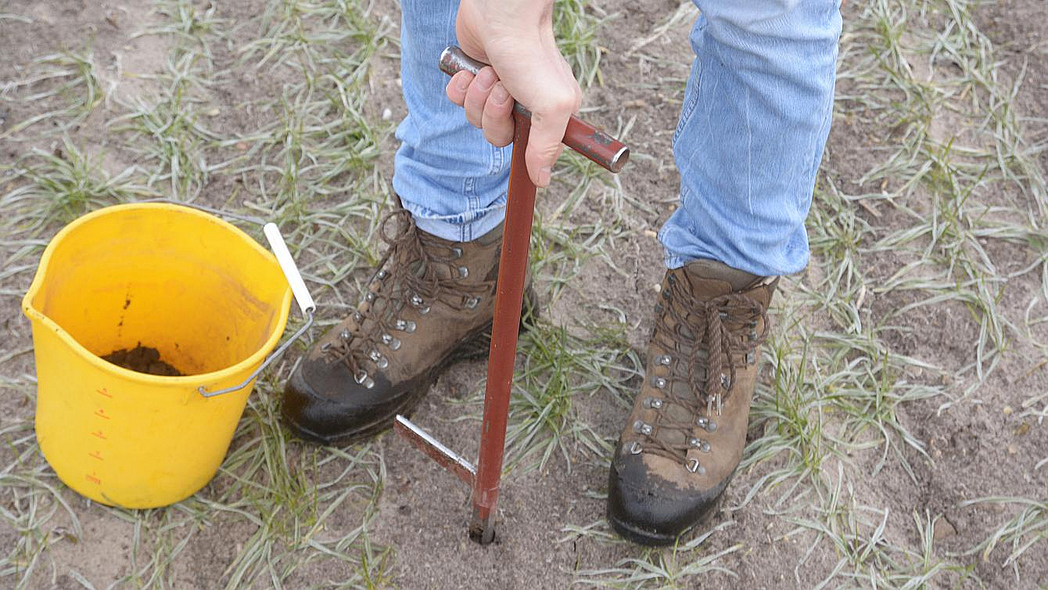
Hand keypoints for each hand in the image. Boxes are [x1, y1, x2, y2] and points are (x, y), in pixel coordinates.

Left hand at [445, 0, 581, 187]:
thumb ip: (547, 147)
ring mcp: (498, 92)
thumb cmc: (530, 55)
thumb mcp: (552, 106)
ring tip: (488, 73)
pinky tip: (472, 69)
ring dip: (477, 98)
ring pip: (476, 120)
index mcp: (550, 114)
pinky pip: (458, 102)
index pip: (533, 150)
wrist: (500, 15)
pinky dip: (461, 87)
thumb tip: (542, 180)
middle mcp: (526, 104)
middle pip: (499, 137)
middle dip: (494, 114)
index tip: (519, 129)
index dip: (523, 145)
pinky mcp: (474, 80)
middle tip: (502, 90)